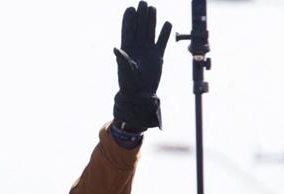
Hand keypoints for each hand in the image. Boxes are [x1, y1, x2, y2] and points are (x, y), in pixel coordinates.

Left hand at [113, 1, 171, 131]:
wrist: (140, 95)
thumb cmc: (129, 84)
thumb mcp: (124, 70)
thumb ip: (122, 59)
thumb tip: (115, 48)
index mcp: (127, 49)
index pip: (128, 31)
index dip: (128, 20)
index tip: (130, 8)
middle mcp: (137, 48)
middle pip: (139, 28)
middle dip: (140, 16)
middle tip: (142, 3)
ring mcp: (148, 51)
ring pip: (150, 32)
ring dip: (151, 21)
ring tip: (152, 8)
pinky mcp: (158, 56)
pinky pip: (162, 42)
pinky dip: (165, 33)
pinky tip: (167, 23)